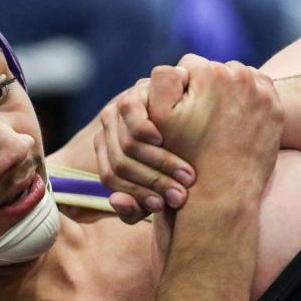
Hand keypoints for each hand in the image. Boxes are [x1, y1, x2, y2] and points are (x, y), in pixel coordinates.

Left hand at [93, 69, 195, 223]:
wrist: (193, 116)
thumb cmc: (174, 158)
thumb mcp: (157, 186)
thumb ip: (137, 204)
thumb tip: (116, 202)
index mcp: (107, 154)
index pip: (110, 178)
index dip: (136, 194)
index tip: (162, 207)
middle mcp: (108, 132)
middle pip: (120, 163)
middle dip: (155, 183)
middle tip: (181, 195)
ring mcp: (118, 112)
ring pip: (128, 144)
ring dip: (160, 162)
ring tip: (186, 175)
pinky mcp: (133, 93)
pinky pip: (129, 111)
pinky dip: (144, 129)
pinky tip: (163, 138)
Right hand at [150, 55, 283, 205]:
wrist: (221, 195)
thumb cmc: (184, 158)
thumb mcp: (159, 117)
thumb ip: (163, 78)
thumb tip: (180, 66)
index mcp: (211, 72)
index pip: (189, 65)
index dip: (180, 90)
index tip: (180, 113)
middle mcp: (242, 76)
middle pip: (217, 71)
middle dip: (207, 89)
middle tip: (199, 120)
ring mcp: (264, 94)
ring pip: (239, 82)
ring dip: (228, 95)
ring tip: (216, 124)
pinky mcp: (277, 111)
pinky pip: (259, 96)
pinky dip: (248, 105)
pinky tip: (234, 125)